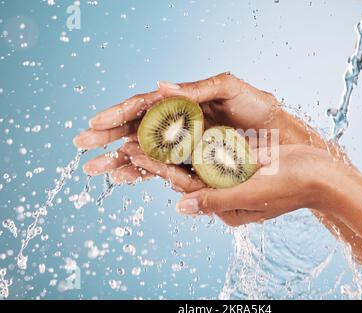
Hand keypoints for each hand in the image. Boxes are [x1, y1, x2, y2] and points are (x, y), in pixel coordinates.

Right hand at [73, 72, 333, 179]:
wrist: (281, 134)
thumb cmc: (257, 105)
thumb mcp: (228, 88)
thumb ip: (195, 89)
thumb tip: (160, 85)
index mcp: (183, 102)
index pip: (143, 107)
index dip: (119, 114)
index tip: (96, 123)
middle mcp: (179, 123)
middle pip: (136, 129)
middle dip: (108, 138)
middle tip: (80, 146)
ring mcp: (184, 144)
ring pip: (145, 151)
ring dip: (119, 159)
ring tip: (95, 169)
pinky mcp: (194, 163)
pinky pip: (163, 168)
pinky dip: (143, 173)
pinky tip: (126, 178)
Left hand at [117, 141, 332, 226]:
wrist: (321, 173)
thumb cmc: (291, 184)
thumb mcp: (252, 194)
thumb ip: (216, 200)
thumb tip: (180, 208)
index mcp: (226, 208)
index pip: (185, 187)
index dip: (160, 168)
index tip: (136, 152)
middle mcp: (225, 194)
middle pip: (186, 175)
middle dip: (159, 158)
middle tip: (131, 141)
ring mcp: (232, 179)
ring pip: (196, 162)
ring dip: (173, 146)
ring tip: (148, 130)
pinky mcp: (239, 163)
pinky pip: (212, 151)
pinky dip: (196, 138)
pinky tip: (180, 123)